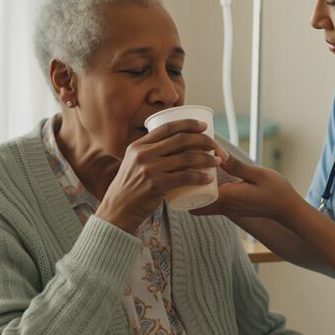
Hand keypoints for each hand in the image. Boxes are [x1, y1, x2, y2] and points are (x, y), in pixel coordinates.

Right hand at [96, 120, 219, 232]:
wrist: (117, 210)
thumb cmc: (130, 187)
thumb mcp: (133, 163)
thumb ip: (148, 153)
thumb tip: (171, 143)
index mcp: (138, 145)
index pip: (167, 127)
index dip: (188, 124)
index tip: (204, 126)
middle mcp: (143, 154)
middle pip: (180, 140)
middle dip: (202, 140)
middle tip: (214, 145)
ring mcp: (150, 169)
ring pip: (186, 158)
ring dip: (206, 158)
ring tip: (217, 160)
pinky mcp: (157, 185)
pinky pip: (185, 178)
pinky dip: (200, 177)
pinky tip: (209, 178)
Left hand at [193, 148, 303, 223]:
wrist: (287, 209)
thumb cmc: (276, 191)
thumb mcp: (258, 174)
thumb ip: (236, 165)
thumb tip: (217, 151)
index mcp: (227, 198)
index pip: (196, 193)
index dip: (187, 179)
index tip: (184, 164)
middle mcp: (224, 207)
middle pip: (192, 204)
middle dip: (184, 188)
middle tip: (183, 169)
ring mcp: (227, 210)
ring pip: (199, 206)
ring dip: (192, 193)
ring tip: (191, 172)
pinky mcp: (231, 209)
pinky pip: (208, 205)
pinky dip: (201, 196)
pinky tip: (204, 179)